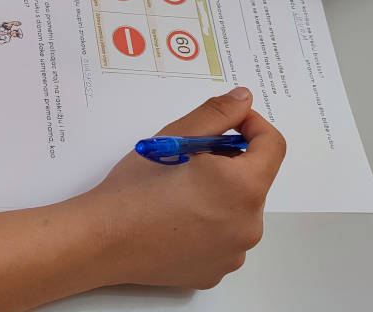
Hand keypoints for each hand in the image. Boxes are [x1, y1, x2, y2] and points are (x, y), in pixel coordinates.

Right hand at [80, 87, 285, 289]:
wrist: (100, 240)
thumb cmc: (133, 188)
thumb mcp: (172, 139)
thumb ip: (215, 115)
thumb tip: (244, 99)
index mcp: (241, 187)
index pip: (272, 146)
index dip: (252, 125)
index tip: (228, 123)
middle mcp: (247, 225)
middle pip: (252, 179)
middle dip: (228, 163)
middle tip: (188, 159)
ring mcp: (233, 254)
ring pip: (237, 210)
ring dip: (218, 195)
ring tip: (176, 191)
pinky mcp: (215, 272)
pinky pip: (222, 239)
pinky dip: (207, 225)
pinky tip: (173, 221)